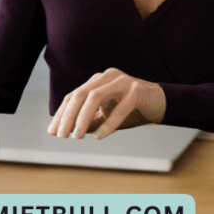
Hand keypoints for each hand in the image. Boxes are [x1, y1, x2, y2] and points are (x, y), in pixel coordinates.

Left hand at [47, 68, 165, 139]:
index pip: (73, 96)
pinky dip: (108, 123)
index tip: (52, 132)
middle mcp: (107, 77)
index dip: (61, 114)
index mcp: (97, 80)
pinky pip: (120, 107)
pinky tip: (99, 136)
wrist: (161, 103)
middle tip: (62, 135)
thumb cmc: (131, 110)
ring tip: (77, 136)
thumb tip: (70, 131)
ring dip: (83, 118)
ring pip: (95, 97)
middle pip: (80, 94)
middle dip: (68, 116)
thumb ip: (91, 121)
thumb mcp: (107, 117)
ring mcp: (122, 81)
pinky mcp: (137, 90)